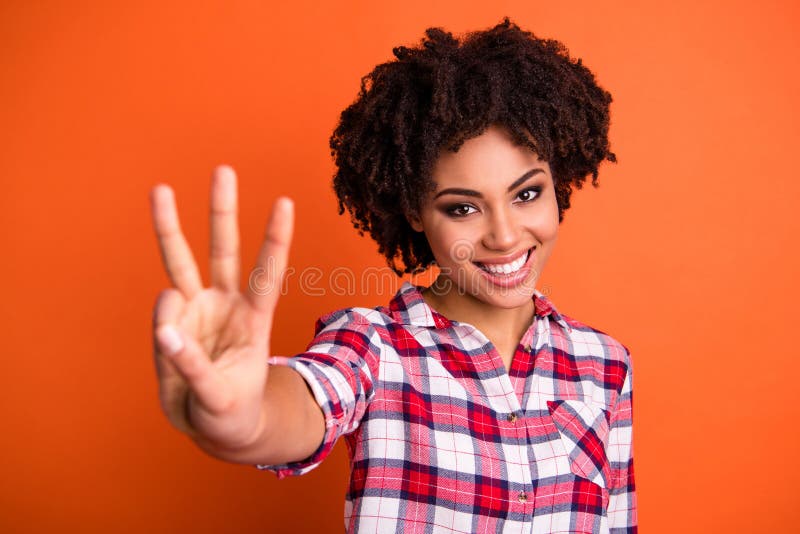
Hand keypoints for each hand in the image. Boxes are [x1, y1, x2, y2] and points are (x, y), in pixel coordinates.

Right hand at [150, 165, 292, 452]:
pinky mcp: (174, 324)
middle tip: (224, 169)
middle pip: (224, 251)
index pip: (268, 273)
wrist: (217, 426)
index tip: (285, 202)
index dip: (276, 239)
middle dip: (222, 211)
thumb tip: (165, 329)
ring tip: (161, 189)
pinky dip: (164, 323)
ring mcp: (198, 311)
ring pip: (182, 262)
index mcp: (254, 320)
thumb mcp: (220, 399)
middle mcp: (226, 306)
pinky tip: (170, 339)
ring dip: (170, 226)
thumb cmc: (231, 411)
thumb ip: (192, 366)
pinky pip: (164, 312)